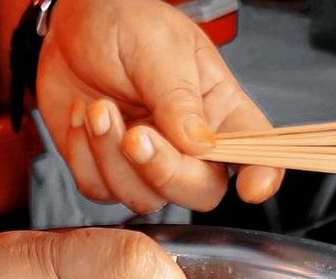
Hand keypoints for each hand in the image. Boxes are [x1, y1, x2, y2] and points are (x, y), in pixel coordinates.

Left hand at [37, 0, 282, 214]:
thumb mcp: (158, 47)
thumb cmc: (126, 21)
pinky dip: (85, 157)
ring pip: (146, 199)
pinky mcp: (111, 173)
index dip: (262, 175)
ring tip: (99, 108)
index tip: (252, 188)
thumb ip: (179, 99)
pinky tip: (85, 118)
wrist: (72, 23)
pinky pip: (101, 191)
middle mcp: (190, 145)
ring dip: (113, 158)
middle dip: (164, 171)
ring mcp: (150, 164)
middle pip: (200, 191)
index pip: (257, 151)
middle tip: (136, 135)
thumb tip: (199, 145)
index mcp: (220, 109)